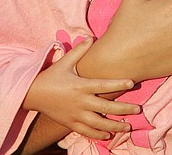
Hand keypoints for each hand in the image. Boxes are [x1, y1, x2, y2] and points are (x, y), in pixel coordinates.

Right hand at [23, 37, 140, 140]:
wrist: (32, 94)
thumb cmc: (51, 76)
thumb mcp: (65, 62)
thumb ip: (79, 51)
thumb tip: (90, 37)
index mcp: (81, 85)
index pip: (103, 85)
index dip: (118, 84)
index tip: (132, 83)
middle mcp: (80, 101)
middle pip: (106, 107)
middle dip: (123, 109)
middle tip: (138, 109)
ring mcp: (75, 114)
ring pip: (98, 123)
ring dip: (114, 126)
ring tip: (128, 126)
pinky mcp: (70, 123)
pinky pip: (86, 131)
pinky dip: (98, 134)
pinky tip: (109, 135)